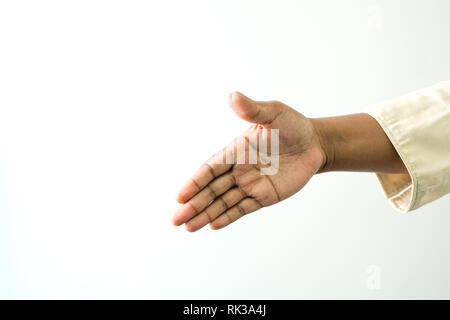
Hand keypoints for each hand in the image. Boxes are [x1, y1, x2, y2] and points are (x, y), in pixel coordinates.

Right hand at [172, 92, 324, 230]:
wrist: (315, 143)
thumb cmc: (292, 125)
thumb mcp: (274, 113)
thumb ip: (252, 109)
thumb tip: (233, 95)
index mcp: (236, 150)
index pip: (210, 169)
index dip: (195, 183)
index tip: (180, 196)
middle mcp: (238, 169)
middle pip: (211, 190)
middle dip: (194, 205)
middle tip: (176, 220)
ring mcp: (250, 184)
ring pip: (223, 203)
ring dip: (205, 214)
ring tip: (187, 227)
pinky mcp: (264, 196)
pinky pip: (242, 208)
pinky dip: (227, 217)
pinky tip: (212, 225)